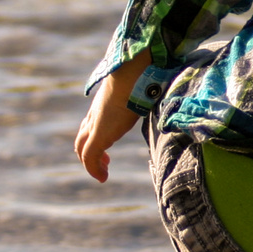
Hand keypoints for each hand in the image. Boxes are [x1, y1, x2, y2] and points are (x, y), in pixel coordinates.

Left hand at [73, 52, 150, 182]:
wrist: (133, 74)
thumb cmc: (143, 77)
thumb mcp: (144, 92)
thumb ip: (151, 96)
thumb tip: (169, 93)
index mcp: (105, 105)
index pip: (93, 123)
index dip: (97, 135)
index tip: (109, 144)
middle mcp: (96, 116)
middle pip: (82, 137)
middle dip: (90, 151)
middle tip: (105, 161)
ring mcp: (95, 125)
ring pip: (83, 148)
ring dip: (92, 162)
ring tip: (103, 174)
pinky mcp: (99, 135)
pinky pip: (90, 157)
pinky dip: (94, 169)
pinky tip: (103, 178)